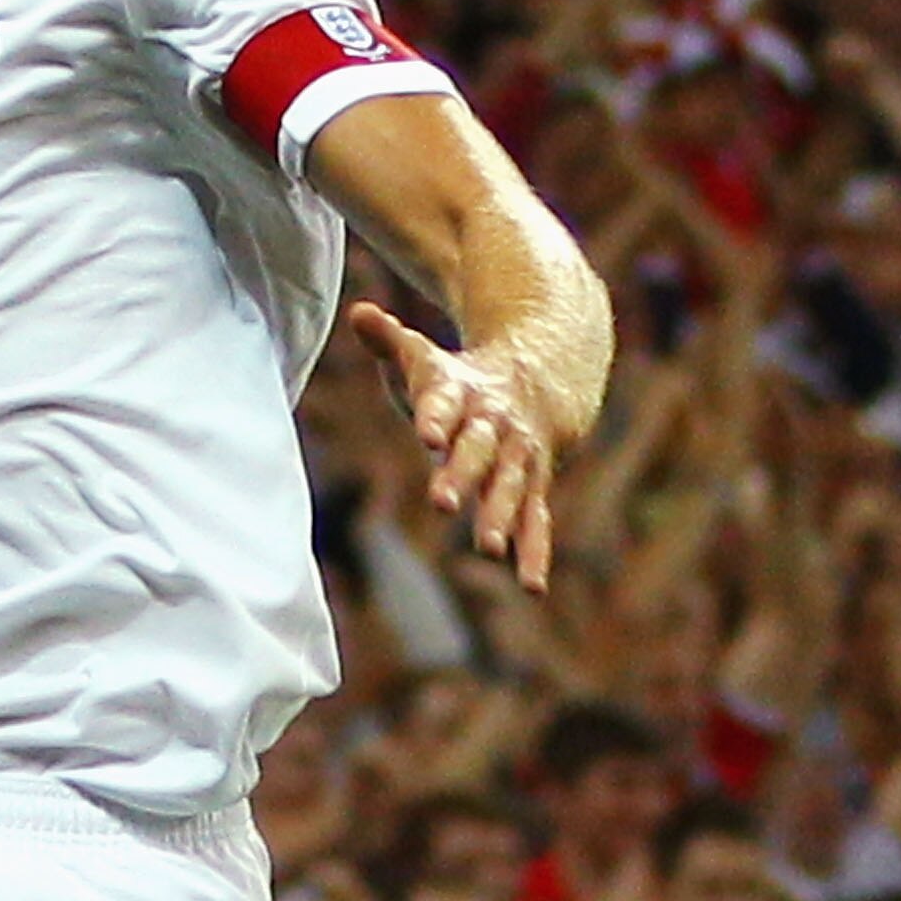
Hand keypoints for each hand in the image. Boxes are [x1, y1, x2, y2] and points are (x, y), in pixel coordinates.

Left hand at [342, 300, 561, 586]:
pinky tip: (532, 587)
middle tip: (442, 503)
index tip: (426, 434)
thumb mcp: (424, 357)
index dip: (435, 417)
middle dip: (461, 476)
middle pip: (477, 452)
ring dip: (499, 518)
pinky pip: (537, 521)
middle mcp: (494, 428)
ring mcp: (518, 459)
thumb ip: (390, 340)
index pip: (444, 404)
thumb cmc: (460, 379)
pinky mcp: (533, 487)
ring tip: (488, 548)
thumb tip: (359, 313)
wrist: (540, 380)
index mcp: (463, 394)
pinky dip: (534, 552)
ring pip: (510, 489)